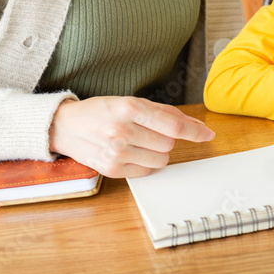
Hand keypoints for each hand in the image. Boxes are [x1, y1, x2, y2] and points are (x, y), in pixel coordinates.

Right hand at [48, 96, 214, 177]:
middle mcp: (122, 131)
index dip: (195, 132)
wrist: (66, 126)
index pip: (173, 126)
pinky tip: (130, 152)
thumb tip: (195, 125)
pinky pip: (146, 172)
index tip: (208, 134)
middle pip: (169, 144)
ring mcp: (116, 153)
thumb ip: (166, 113)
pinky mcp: (111, 170)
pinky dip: (145, 163)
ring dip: (157, 152)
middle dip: (167, 138)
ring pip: (161, 160)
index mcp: (130, 109)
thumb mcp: (133, 102)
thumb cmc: (103, 111)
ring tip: (139, 142)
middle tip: (150, 131)